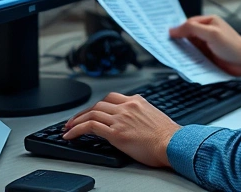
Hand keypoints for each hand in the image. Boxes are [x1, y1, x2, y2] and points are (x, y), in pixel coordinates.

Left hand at [63, 93, 180, 167]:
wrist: (173, 143)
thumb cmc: (168, 135)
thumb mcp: (154, 117)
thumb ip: (140, 115)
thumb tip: (133, 122)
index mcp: (137, 101)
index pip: (111, 98)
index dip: (97, 105)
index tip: (91, 111)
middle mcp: (127, 107)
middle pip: (98, 104)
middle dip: (83, 112)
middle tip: (74, 120)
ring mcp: (120, 118)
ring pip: (91, 114)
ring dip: (75, 121)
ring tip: (67, 128)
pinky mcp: (115, 132)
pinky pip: (89, 127)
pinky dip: (76, 129)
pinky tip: (70, 135)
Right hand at [169, 15, 240, 76]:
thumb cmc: (233, 46)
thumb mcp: (211, 34)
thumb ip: (192, 29)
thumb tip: (174, 29)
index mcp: (209, 22)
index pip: (189, 23)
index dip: (178, 29)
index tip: (166, 35)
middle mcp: (207, 32)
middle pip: (187, 35)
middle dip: (178, 40)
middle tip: (165, 45)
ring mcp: (207, 45)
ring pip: (189, 46)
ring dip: (182, 50)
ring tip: (171, 54)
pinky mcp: (208, 56)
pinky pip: (194, 56)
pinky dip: (187, 58)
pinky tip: (182, 61)